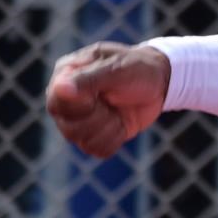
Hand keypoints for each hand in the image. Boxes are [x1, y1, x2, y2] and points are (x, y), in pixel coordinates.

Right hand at [46, 41, 170, 156]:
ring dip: (109, 127)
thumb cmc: (137, 68)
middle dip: (100, 117)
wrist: (160, 83)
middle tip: (114, 99)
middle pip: (69, 128)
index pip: (56, 102)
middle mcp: (66, 100)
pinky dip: (115, 138)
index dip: (81, 106)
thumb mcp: (116, 69)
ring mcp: (77, 120)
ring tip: (118, 110)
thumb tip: (59, 88)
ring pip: (82, 141)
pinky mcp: (93, 135)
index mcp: (64, 76)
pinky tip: (121, 123)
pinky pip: (96, 150)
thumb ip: (87, 79)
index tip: (101, 96)